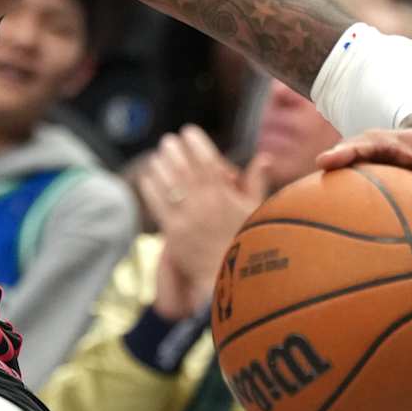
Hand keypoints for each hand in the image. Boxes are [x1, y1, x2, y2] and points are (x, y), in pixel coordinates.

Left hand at [133, 126, 262, 316]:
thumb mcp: (257, 211)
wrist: (235, 280)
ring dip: (160, 165)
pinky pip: (157, 205)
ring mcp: (187, 218)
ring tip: (157, 156)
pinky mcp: (173, 234)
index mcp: (226, 195)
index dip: (196, 142)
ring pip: (168, 184)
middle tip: (168, 140)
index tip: (189, 131)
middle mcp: (205, 204)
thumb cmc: (249, 244)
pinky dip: (151, 188)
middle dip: (174, 150)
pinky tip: (147, 177)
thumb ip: (257, 183)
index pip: (207, 160)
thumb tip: (264, 158)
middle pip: (184, 169)